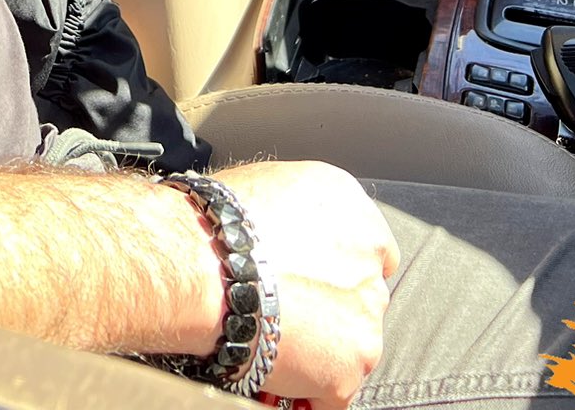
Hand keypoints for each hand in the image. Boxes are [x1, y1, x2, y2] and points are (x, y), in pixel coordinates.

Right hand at [215, 161, 396, 409]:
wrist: (203, 266)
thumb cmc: (220, 224)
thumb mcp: (273, 187)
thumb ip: (303, 215)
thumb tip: (293, 232)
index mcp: (351, 209)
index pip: (370, 248)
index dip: (338, 267)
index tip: (315, 278)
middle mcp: (369, 262)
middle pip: (362, 296)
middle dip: (330, 307)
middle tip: (288, 309)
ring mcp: (364, 317)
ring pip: (352, 343)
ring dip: (321, 347)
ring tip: (276, 341)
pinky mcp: (349, 366)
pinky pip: (334, 388)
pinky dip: (309, 387)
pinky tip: (278, 372)